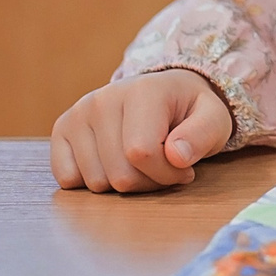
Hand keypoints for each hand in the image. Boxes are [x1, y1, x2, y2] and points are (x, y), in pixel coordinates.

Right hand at [50, 67, 233, 192]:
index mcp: (142, 91)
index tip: (184, 168)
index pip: (142, 154)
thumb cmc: (191, 110)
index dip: (166, 174)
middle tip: (164, 168)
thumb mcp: (213, 119)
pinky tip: (113, 163)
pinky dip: (92, 182)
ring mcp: (78, 114)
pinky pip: (68, 179)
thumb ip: (202, 135)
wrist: (166, 94)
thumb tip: (176, 156)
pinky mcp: (61, 130)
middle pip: (118, 174)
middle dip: (147, 183)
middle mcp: (102, 99)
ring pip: (95, 182)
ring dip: (123, 184)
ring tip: (141, 164)